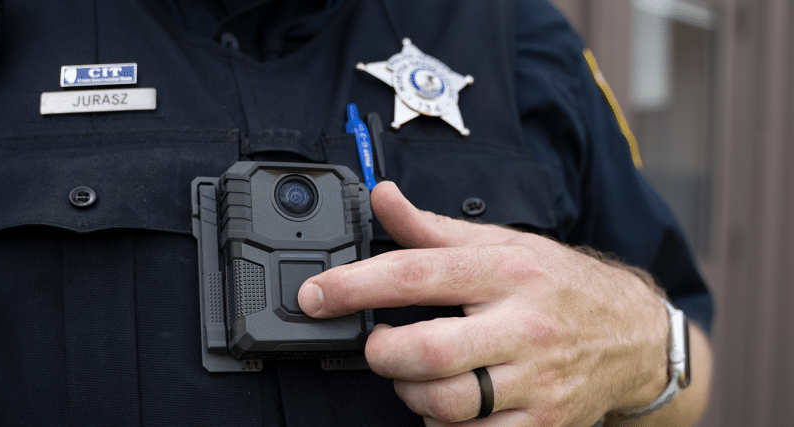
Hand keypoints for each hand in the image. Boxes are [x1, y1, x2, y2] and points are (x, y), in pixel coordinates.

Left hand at [298, 182, 669, 425]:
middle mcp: (523, 327)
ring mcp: (536, 382)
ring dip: (410, 392)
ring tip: (415, 372)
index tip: (316, 295)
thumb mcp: (502, 244)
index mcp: (507, 272)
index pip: (416, 274)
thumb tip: (381, 197)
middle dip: (383, 353)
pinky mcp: (543, 424)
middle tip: (379, 344)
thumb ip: (433, 229)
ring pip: (445, 404)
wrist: (634, 336)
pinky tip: (451, 400)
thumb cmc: (558, 285)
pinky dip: (445, 424)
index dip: (355, 286)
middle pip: (428, 352)